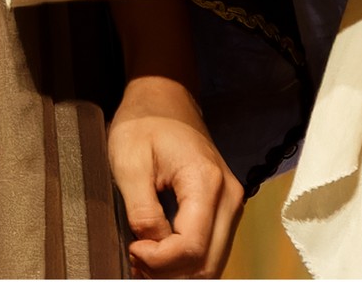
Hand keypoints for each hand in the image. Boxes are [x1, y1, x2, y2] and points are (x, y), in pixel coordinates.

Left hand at [108, 76, 244, 277]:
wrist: (164, 97)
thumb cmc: (144, 123)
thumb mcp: (129, 163)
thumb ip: (142, 212)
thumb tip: (151, 249)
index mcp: (206, 182)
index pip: (191, 248)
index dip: (158, 261)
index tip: (132, 248)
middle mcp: (229, 197)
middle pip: (207, 264)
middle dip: (168, 272)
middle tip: (136, 255)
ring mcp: (232, 203)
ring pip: (212, 263)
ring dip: (177, 270)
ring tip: (145, 254)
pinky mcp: (225, 207)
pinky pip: (211, 249)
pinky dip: (186, 261)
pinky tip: (160, 251)